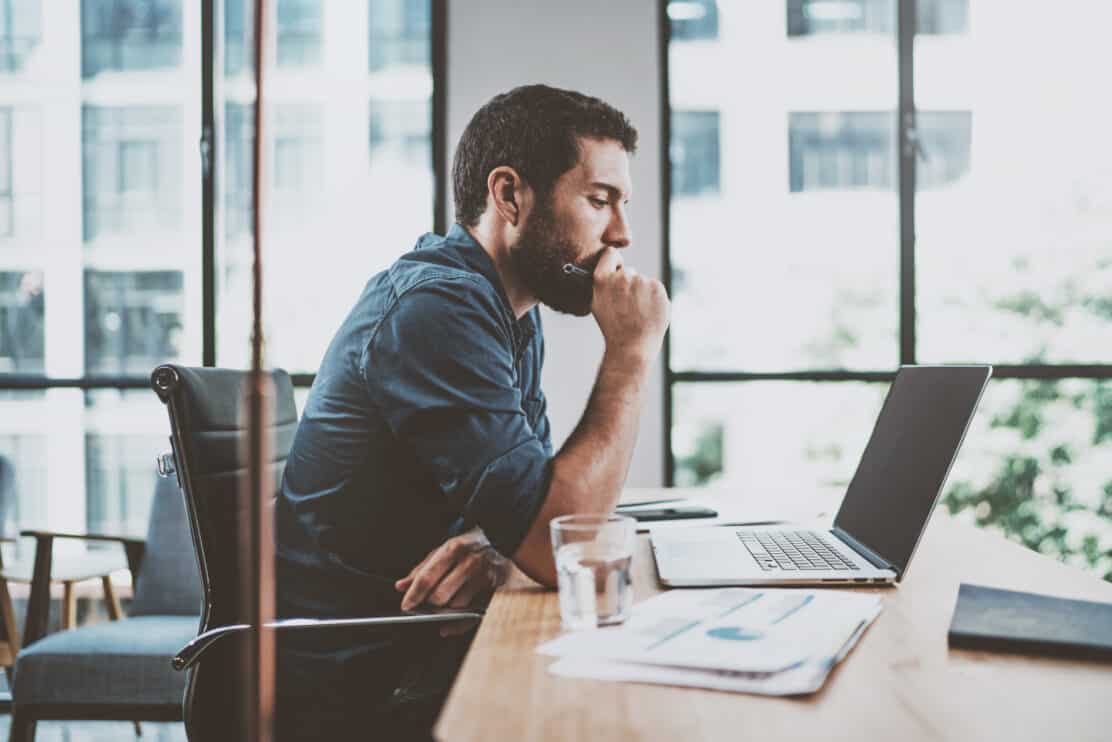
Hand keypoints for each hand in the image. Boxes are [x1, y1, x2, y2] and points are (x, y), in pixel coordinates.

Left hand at [394, 528, 510, 635]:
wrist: (502, 538)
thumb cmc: (469, 546)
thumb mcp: (444, 550)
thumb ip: (422, 569)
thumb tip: (402, 586)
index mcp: (454, 549)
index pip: (428, 577)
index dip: (414, 594)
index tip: (406, 605)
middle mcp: (470, 563)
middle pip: (441, 596)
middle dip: (429, 603)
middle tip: (426, 603)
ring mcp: (485, 577)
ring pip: (457, 607)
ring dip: (446, 610)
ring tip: (445, 603)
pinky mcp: (496, 590)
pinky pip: (472, 615)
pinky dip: (458, 624)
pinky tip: (448, 625)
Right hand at [591, 247, 669, 365]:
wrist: (633, 345)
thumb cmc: (614, 328)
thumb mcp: (598, 303)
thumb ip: (604, 284)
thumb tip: (611, 271)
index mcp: (603, 279)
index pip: (610, 254)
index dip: (613, 262)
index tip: (616, 271)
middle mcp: (622, 276)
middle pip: (629, 271)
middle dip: (629, 284)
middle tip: (628, 305)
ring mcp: (641, 281)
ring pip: (643, 282)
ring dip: (642, 293)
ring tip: (638, 313)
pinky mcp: (658, 287)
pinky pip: (655, 289)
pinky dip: (654, 298)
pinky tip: (648, 312)